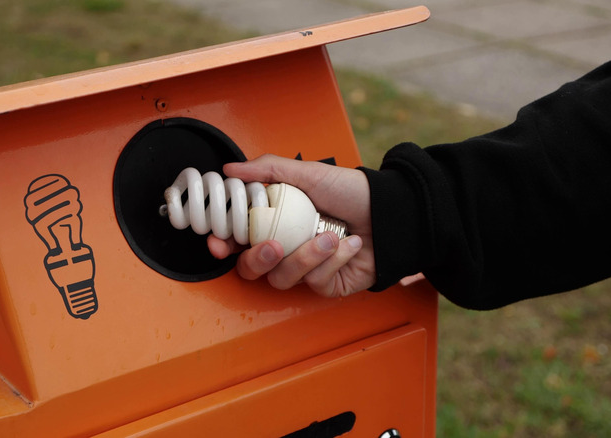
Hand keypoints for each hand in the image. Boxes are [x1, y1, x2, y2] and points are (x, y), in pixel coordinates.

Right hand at [207, 154, 375, 296]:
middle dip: (259, 259)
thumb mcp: (309, 173)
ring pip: (283, 278)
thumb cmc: (353, 192)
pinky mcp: (327, 284)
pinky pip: (315, 282)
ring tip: (328, 236)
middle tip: (274, 245)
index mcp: (276, 221)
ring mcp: (305, 269)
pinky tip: (348, 244)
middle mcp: (287, 247)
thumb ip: (267, 170)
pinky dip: (332, 261)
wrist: (391, 212)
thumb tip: (230, 170)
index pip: (238, 239)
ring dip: (306, 257)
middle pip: (251, 268)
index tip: (219, 242)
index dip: (224, 243)